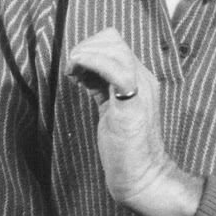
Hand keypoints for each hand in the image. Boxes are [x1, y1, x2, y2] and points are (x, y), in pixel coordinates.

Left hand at [66, 28, 202, 215]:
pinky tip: (77, 76)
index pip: (115, 43)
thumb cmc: (124, 147)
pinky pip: (116, 71)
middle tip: (71, 69)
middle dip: (85, 47)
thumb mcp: (110, 107)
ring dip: (85, 54)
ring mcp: (140, 90)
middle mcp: (143, 79)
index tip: (75, 67)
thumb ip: (101, 86)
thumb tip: (82, 69)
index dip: (91, 47)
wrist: (141, 175)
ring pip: (114, 49)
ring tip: (72, 72)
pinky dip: (92, 64)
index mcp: (139, 78)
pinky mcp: (132, 105)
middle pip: (113, 40)